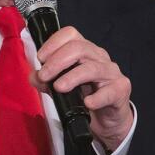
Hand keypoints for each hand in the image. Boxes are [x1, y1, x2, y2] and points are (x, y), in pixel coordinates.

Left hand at [33, 26, 132, 151]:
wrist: (108, 119)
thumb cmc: (86, 97)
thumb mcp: (62, 88)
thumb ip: (47, 81)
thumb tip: (33, 76)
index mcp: (85, 51)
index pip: (71, 35)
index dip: (53, 43)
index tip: (41, 58)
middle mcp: (99, 57)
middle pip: (79, 48)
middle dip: (58, 61)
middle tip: (44, 75)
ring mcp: (111, 73)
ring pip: (92, 68)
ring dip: (72, 77)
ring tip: (59, 87)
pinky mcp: (120, 90)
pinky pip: (109, 91)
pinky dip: (97, 97)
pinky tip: (87, 103)